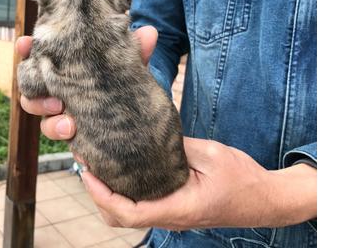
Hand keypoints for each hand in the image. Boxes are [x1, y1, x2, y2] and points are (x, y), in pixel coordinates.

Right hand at [16, 26, 157, 140]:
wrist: (136, 117)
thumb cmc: (124, 82)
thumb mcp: (130, 67)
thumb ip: (136, 51)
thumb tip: (150, 32)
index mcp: (65, 67)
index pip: (38, 55)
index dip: (26, 49)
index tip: (24, 44)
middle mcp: (57, 89)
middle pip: (30, 90)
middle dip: (34, 94)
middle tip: (54, 101)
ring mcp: (61, 113)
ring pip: (42, 119)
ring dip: (52, 123)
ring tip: (70, 126)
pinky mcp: (70, 133)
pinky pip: (59, 136)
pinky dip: (68, 140)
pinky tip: (81, 145)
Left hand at [80, 137, 316, 229]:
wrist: (265, 198)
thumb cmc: (243, 179)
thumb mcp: (211, 155)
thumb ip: (178, 146)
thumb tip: (149, 134)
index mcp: (177, 208)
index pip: (127, 212)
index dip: (101, 194)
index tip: (87, 172)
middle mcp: (169, 216)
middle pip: (119, 217)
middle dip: (97, 193)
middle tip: (87, 163)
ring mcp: (171, 214)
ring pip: (127, 214)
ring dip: (108, 193)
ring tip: (98, 165)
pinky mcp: (173, 207)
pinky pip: (140, 205)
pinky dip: (123, 192)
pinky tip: (121, 169)